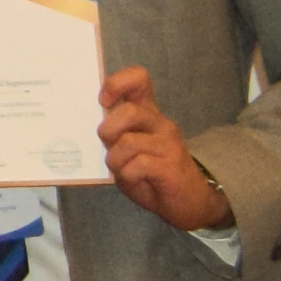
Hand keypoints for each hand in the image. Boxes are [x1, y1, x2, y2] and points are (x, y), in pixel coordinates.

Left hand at [99, 66, 235, 233]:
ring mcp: (168, 144)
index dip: (116, 83)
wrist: (189, 201)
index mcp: (148, 114)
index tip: (103, 101)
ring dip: (115, 160)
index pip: (139, 79)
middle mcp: (160, 124)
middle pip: (128, 111)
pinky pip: (137, 165)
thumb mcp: (127, 148)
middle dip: (108, 132)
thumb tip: (91, 122)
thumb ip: (114, 132)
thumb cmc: (151, 173)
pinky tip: (135, 179)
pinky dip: (127, 175)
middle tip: (111, 148)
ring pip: (127, 142)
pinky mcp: (170, 166)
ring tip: (123, 170)